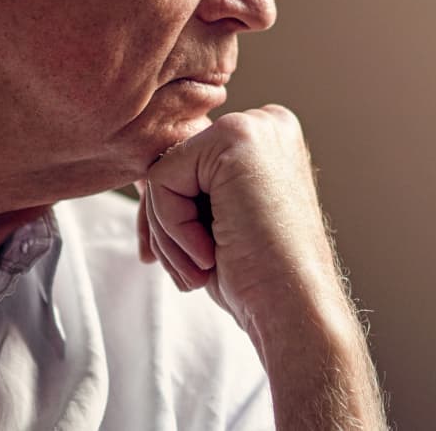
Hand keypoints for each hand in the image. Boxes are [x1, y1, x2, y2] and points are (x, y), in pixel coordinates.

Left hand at [138, 105, 338, 327]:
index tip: (181, 264)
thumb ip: (187, 190)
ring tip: (203, 269)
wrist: (294, 310)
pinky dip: (172, 228)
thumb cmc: (258, 280)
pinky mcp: (234, 139)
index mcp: (268, 142)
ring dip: (169, 235)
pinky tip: (209, 254)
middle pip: (172, 164)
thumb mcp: (217, 224)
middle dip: (165, 226)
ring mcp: (253, 125)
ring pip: (162, 173)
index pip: (188, 166)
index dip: (172, 218)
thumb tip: (141, 178)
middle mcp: (265, 124)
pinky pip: (162, 179)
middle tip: (190, 274)